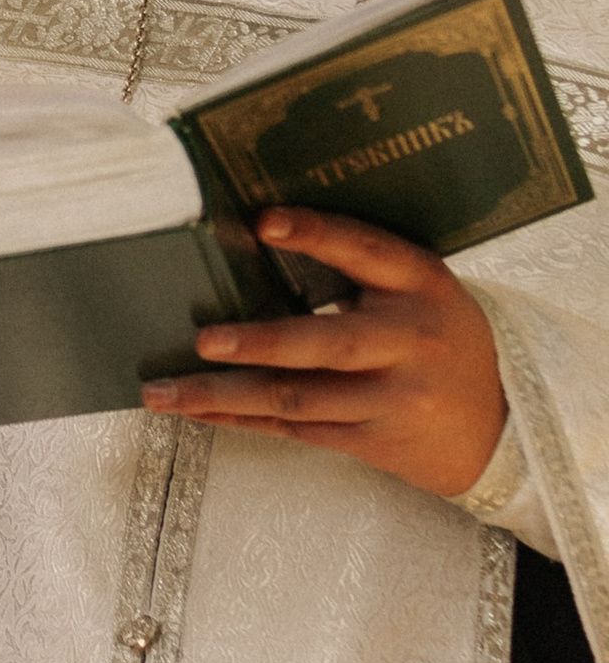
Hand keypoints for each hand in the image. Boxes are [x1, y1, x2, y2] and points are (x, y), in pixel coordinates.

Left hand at [139, 206, 506, 498]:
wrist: (500, 426)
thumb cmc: (440, 339)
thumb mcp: (421, 292)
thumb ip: (361, 271)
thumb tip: (254, 241)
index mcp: (422, 285)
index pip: (367, 251)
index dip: (316, 235)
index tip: (262, 221)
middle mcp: (410, 341)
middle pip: (326, 344)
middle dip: (259, 344)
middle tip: (202, 339)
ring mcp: (393, 398)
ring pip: (297, 399)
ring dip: (223, 396)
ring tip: (162, 392)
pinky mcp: (374, 441)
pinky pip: (296, 428)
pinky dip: (242, 419)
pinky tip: (198, 411)